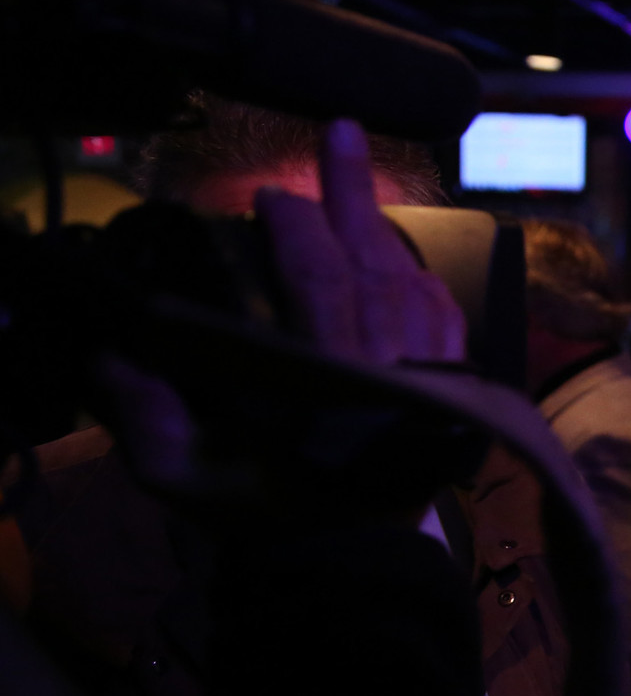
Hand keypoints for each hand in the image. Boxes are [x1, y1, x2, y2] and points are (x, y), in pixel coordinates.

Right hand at [96, 119, 465, 497]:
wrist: (349, 561)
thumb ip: (148, 419)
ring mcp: (433, 381)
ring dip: (386, 227)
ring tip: (361, 173)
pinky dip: (423, 277)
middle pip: (376, 267)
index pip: (321, 285)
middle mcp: (393, 373)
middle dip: (352, 197)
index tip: (272, 197)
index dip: (299, 232)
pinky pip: (446, 318)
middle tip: (340, 134)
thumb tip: (110, 354)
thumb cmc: (265, 514)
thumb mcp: (188, 479)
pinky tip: (400, 250)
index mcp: (333, 389)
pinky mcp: (456, 392)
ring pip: (415, 284)